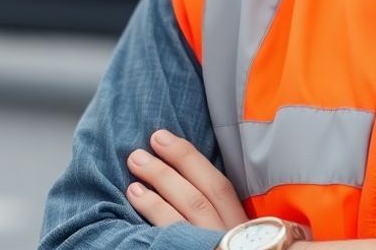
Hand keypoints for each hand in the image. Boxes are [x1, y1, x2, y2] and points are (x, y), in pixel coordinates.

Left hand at [125, 129, 249, 230]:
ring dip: (160, 184)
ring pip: (191, 211)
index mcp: (241, 226)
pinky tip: (136, 197)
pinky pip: (174, 235)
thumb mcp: (229, 233)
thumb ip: (216, 212)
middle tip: (147, 144)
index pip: (221, 187)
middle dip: (175, 164)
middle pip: (205, 194)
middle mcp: (230, 235)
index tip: (163, 137)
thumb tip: (180, 177)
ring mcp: (213, 246)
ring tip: (134, 168)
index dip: (191, 158)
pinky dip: (154, 213)